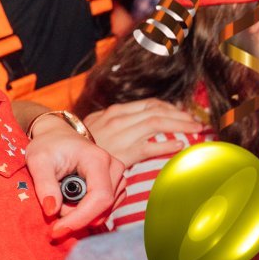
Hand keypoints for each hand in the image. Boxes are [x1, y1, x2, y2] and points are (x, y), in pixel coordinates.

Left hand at [25, 116, 125, 237]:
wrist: (57, 137)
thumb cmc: (47, 146)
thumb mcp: (38, 161)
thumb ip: (44, 185)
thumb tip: (51, 211)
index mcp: (97, 159)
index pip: (99, 197)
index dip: (80, 218)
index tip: (58, 230)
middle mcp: (114, 167)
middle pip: (103, 207)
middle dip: (76, 216)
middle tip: (52, 209)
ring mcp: (118, 177)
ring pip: (105, 210)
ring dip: (80, 214)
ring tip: (60, 198)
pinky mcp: (116, 186)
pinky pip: (105, 209)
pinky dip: (87, 212)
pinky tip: (70, 202)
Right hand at [83, 99, 205, 167]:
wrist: (62, 155)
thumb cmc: (78, 143)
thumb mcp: (94, 124)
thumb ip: (112, 119)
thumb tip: (132, 117)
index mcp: (114, 112)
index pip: (149, 104)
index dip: (169, 108)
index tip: (182, 113)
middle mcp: (119, 120)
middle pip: (157, 111)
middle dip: (180, 115)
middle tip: (195, 122)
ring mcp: (121, 135)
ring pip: (157, 123)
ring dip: (180, 125)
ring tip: (195, 130)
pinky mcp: (123, 153)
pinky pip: (150, 146)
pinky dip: (167, 145)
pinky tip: (180, 145)